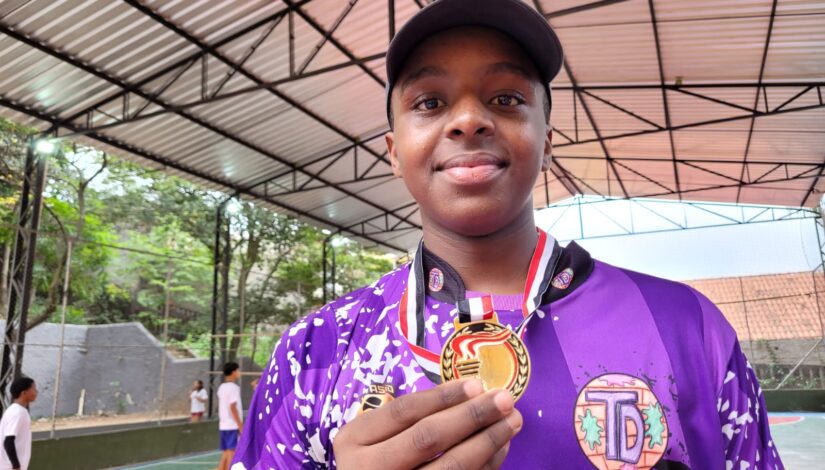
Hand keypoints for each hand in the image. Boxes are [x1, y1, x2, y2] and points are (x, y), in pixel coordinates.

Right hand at [333, 379, 521, 469]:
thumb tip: (471, 393)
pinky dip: (484, 466)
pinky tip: (500, 449)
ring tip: (511, 422)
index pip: (403, 412)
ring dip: (486, 442)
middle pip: (427, 438)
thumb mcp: (370, 438)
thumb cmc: (371, 462)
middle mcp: (369, 469)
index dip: (442, 397)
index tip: (476, 384)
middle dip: (471, 416)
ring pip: (449, 468)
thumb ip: (406, 420)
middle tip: (504, 399)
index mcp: (354, 441)